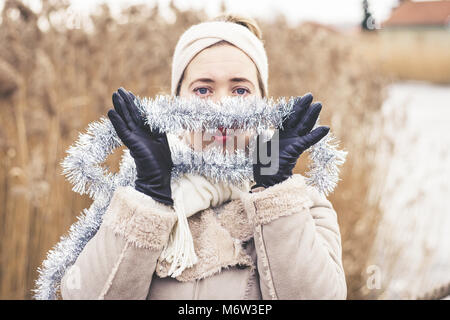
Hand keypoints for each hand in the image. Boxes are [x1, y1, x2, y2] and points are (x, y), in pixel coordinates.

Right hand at [107, 87, 173, 205]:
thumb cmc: (161, 164)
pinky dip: (117, 122)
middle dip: (126, 102)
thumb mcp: (162, 142)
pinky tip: (111, 112)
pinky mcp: (132, 144)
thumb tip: (154, 119)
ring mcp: (134, 138)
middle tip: (118, 90)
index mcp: (147, 133)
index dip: (135, 104)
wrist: (157, 179)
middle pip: (130, 114)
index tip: (130, 94)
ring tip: (114, 96)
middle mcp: (139, 134)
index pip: (139, 115)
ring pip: (125, 120)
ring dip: (120, 107)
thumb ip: (157, 130)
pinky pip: (122, 130)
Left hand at [252, 93, 329, 189]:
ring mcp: (292, 144)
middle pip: (297, 119)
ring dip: (311, 116)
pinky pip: (307, 141)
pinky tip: (325, 128)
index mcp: (278, 136)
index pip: (286, 119)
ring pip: (303, 127)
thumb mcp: (258, 149)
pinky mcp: (295, 151)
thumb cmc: (262, 167)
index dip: (292, 109)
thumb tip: (259, 132)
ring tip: (318, 105)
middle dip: (303, 107)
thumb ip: (260, 139)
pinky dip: (315, 135)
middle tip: (310, 95)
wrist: (267, 181)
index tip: (297, 98)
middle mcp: (287, 138)